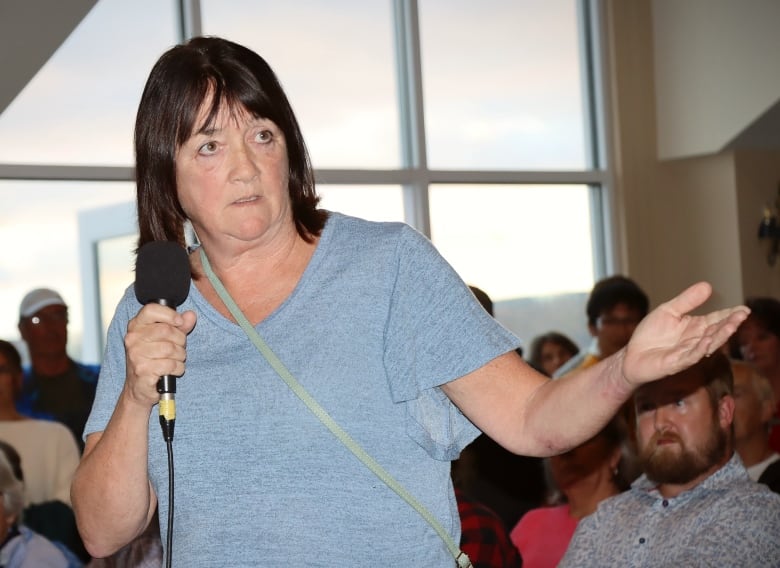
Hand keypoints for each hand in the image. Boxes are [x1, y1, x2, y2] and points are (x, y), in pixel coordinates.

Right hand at [123, 303, 196, 408]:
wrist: (138, 388)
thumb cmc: (152, 360)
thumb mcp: (165, 339)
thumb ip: (179, 326)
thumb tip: (190, 315)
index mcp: (136, 326)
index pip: (151, 309)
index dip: (169, 315)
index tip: (179, 322)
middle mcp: (133, 339)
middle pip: (167, 330)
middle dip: (180, 340)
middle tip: (179, 348)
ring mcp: (136, 355)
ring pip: (171, 349)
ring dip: (180, 356)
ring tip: (175, 360)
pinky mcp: (143, 371)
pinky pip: (171, 365)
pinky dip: (178, 368)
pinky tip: (173, 370)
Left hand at [621, 282, 748, 387]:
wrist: (632, 355)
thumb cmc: (651, 335)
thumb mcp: (668, 311)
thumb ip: (687, 301)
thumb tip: (708, 286)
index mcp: (695, 327)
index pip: (716, 319)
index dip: (730, 315)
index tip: (744, 309)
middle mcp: (695, 340)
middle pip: (716, 332)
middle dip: (730, 324)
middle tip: (742, 315)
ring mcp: (688, 352)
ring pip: (708, 344)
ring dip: (720, 336)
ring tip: (731, 326)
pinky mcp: (677, 363)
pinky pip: (691, 356)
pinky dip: (700, 349)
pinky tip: (707, 341)